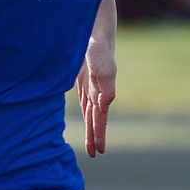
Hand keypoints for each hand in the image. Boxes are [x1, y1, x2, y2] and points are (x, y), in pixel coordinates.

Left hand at [76, 43, 116, 157]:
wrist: (95, 35)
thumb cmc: (100, 52)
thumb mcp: (104, 70)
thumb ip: (106, 90)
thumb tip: (103, 107)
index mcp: (103, 94)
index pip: (99, 119)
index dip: (98, 135)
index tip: (99, 151)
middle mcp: (97, 92)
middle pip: (95, 119)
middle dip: (94, 136)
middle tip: (93, 154)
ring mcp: (91, 85)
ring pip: (90, 111)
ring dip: (91, 126)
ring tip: (91, 142)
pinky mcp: (83, 78)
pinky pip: (84, 98)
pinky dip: (86, 109)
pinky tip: (87, 115)